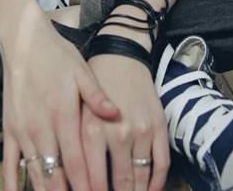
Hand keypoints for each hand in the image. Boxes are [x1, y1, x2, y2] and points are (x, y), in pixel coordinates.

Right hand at [0, 12, 120, 190]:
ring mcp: (22, 131)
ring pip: (35, 175)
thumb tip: (117, 114)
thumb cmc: (56, 55)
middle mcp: (41, 128)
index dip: (86, 187)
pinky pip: (9, 165)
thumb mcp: (81, 70)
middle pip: (55, 176)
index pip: (76, 163)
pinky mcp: (9, 130)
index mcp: (63, 115)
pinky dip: (14, 185)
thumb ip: (97, 96)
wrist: (23, 41)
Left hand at [82, 54, 169, 190]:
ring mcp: (141, 131)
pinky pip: (161, 164)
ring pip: (141, 178)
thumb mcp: (77, 109)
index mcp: (92, 130)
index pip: (94, 180)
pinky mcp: (159, 126)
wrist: (121, 55)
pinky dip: (156, 183)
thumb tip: (71, 177)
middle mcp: (118, 133)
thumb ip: (74, 143)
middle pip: (120, 183)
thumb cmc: (94, 83)